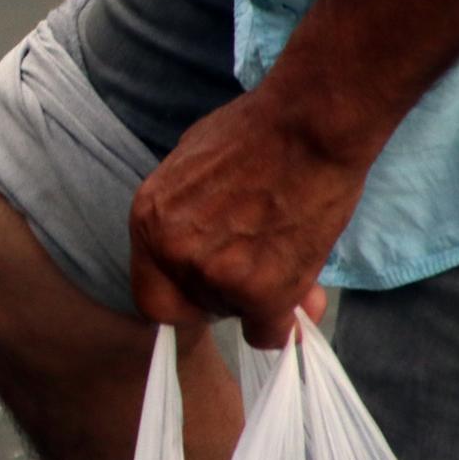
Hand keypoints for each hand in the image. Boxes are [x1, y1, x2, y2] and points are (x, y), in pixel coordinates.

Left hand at [129, 87, 368, 347]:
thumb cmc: (259, 134)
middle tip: (260, 268)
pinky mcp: (261, 292)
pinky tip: (302, 291)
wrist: (310, 127)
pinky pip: (269, 332)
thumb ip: (190, 217)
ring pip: (237, 316)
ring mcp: (214, 274)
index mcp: (148, 219)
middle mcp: (172, 251)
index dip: (184, 297)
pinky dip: (286, 321)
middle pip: (195, 306)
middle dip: (227, 295)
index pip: (151, 295)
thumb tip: (206, 258)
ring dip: (262, 299)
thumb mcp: (194, 167)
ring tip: (289, 256)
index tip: (209, 289)